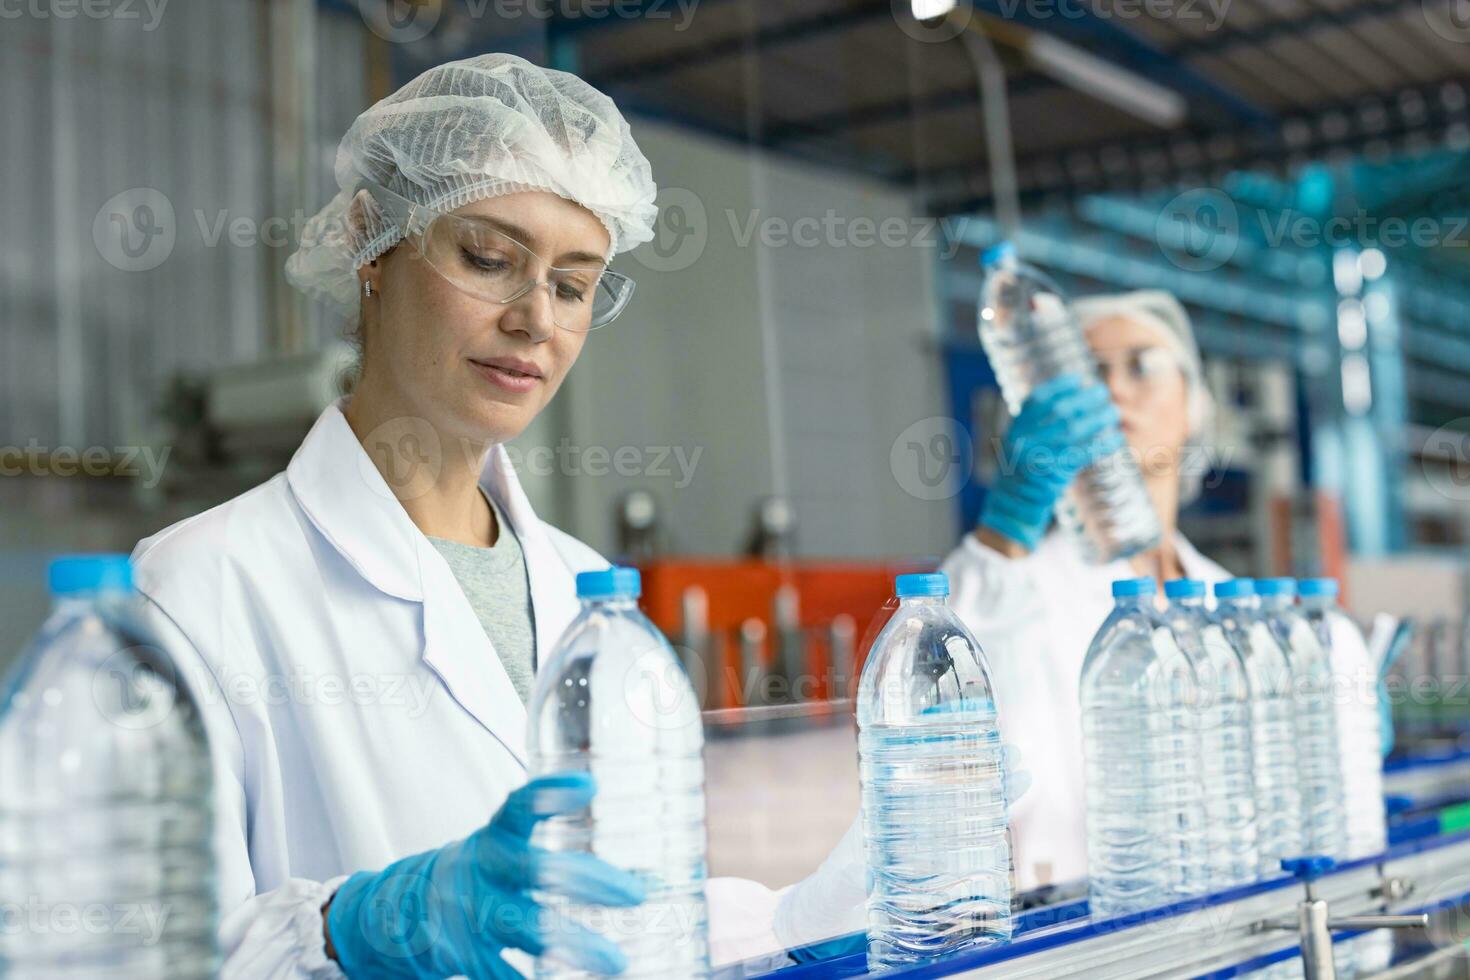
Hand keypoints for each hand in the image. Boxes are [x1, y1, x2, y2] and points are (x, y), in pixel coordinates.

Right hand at [325, 772, 643, 978]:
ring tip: (617, 963)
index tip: (588, 786)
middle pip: (535, 869)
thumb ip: (554, 852)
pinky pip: (497, 973)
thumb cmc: (478, 876)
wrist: (398, 913)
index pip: (520, 807)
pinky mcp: (460, 954)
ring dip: (574, 944)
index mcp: (496, 838)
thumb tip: (648, 877)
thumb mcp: (502, 848)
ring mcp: (470, 913)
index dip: (550, 794)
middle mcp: (483, 870)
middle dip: (587, 881)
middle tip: (635, 894)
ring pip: (524, 927)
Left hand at [774, 741, 1029, 955]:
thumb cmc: (832, 888)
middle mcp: (908, 816)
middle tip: (1012, 751)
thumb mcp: (843, 876)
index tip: (968, 724)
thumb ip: (853, 873)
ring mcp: (924, 837)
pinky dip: (990, 820)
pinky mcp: (936, 862)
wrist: (829, 916)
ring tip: (1020, 771)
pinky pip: (968, 836)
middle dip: (981, 764)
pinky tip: (1009, 810)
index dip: (943, 745)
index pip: (917, 767)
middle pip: (950, 781)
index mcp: (885, 808)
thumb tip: (865, 869)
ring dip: (993, 788)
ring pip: (965, 804)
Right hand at [979, 374, 1123, 551]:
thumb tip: (1072, 404)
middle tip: (1103, 393)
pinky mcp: (1053, 474)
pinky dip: (1102, 445)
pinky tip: (1115, 439)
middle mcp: (1024, 439)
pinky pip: (1083, 454)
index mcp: (1015, 429)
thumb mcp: (1019, 444)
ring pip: (1074, 430)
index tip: (1078, 379)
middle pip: (1060, 411)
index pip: (1037, 400)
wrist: (1011, 508)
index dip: (1059, 386)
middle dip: (1085, 399)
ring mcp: (1038, 456)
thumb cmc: (1020, 475)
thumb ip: (1037, 426)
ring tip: (1113, 412)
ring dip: (1098, 418)